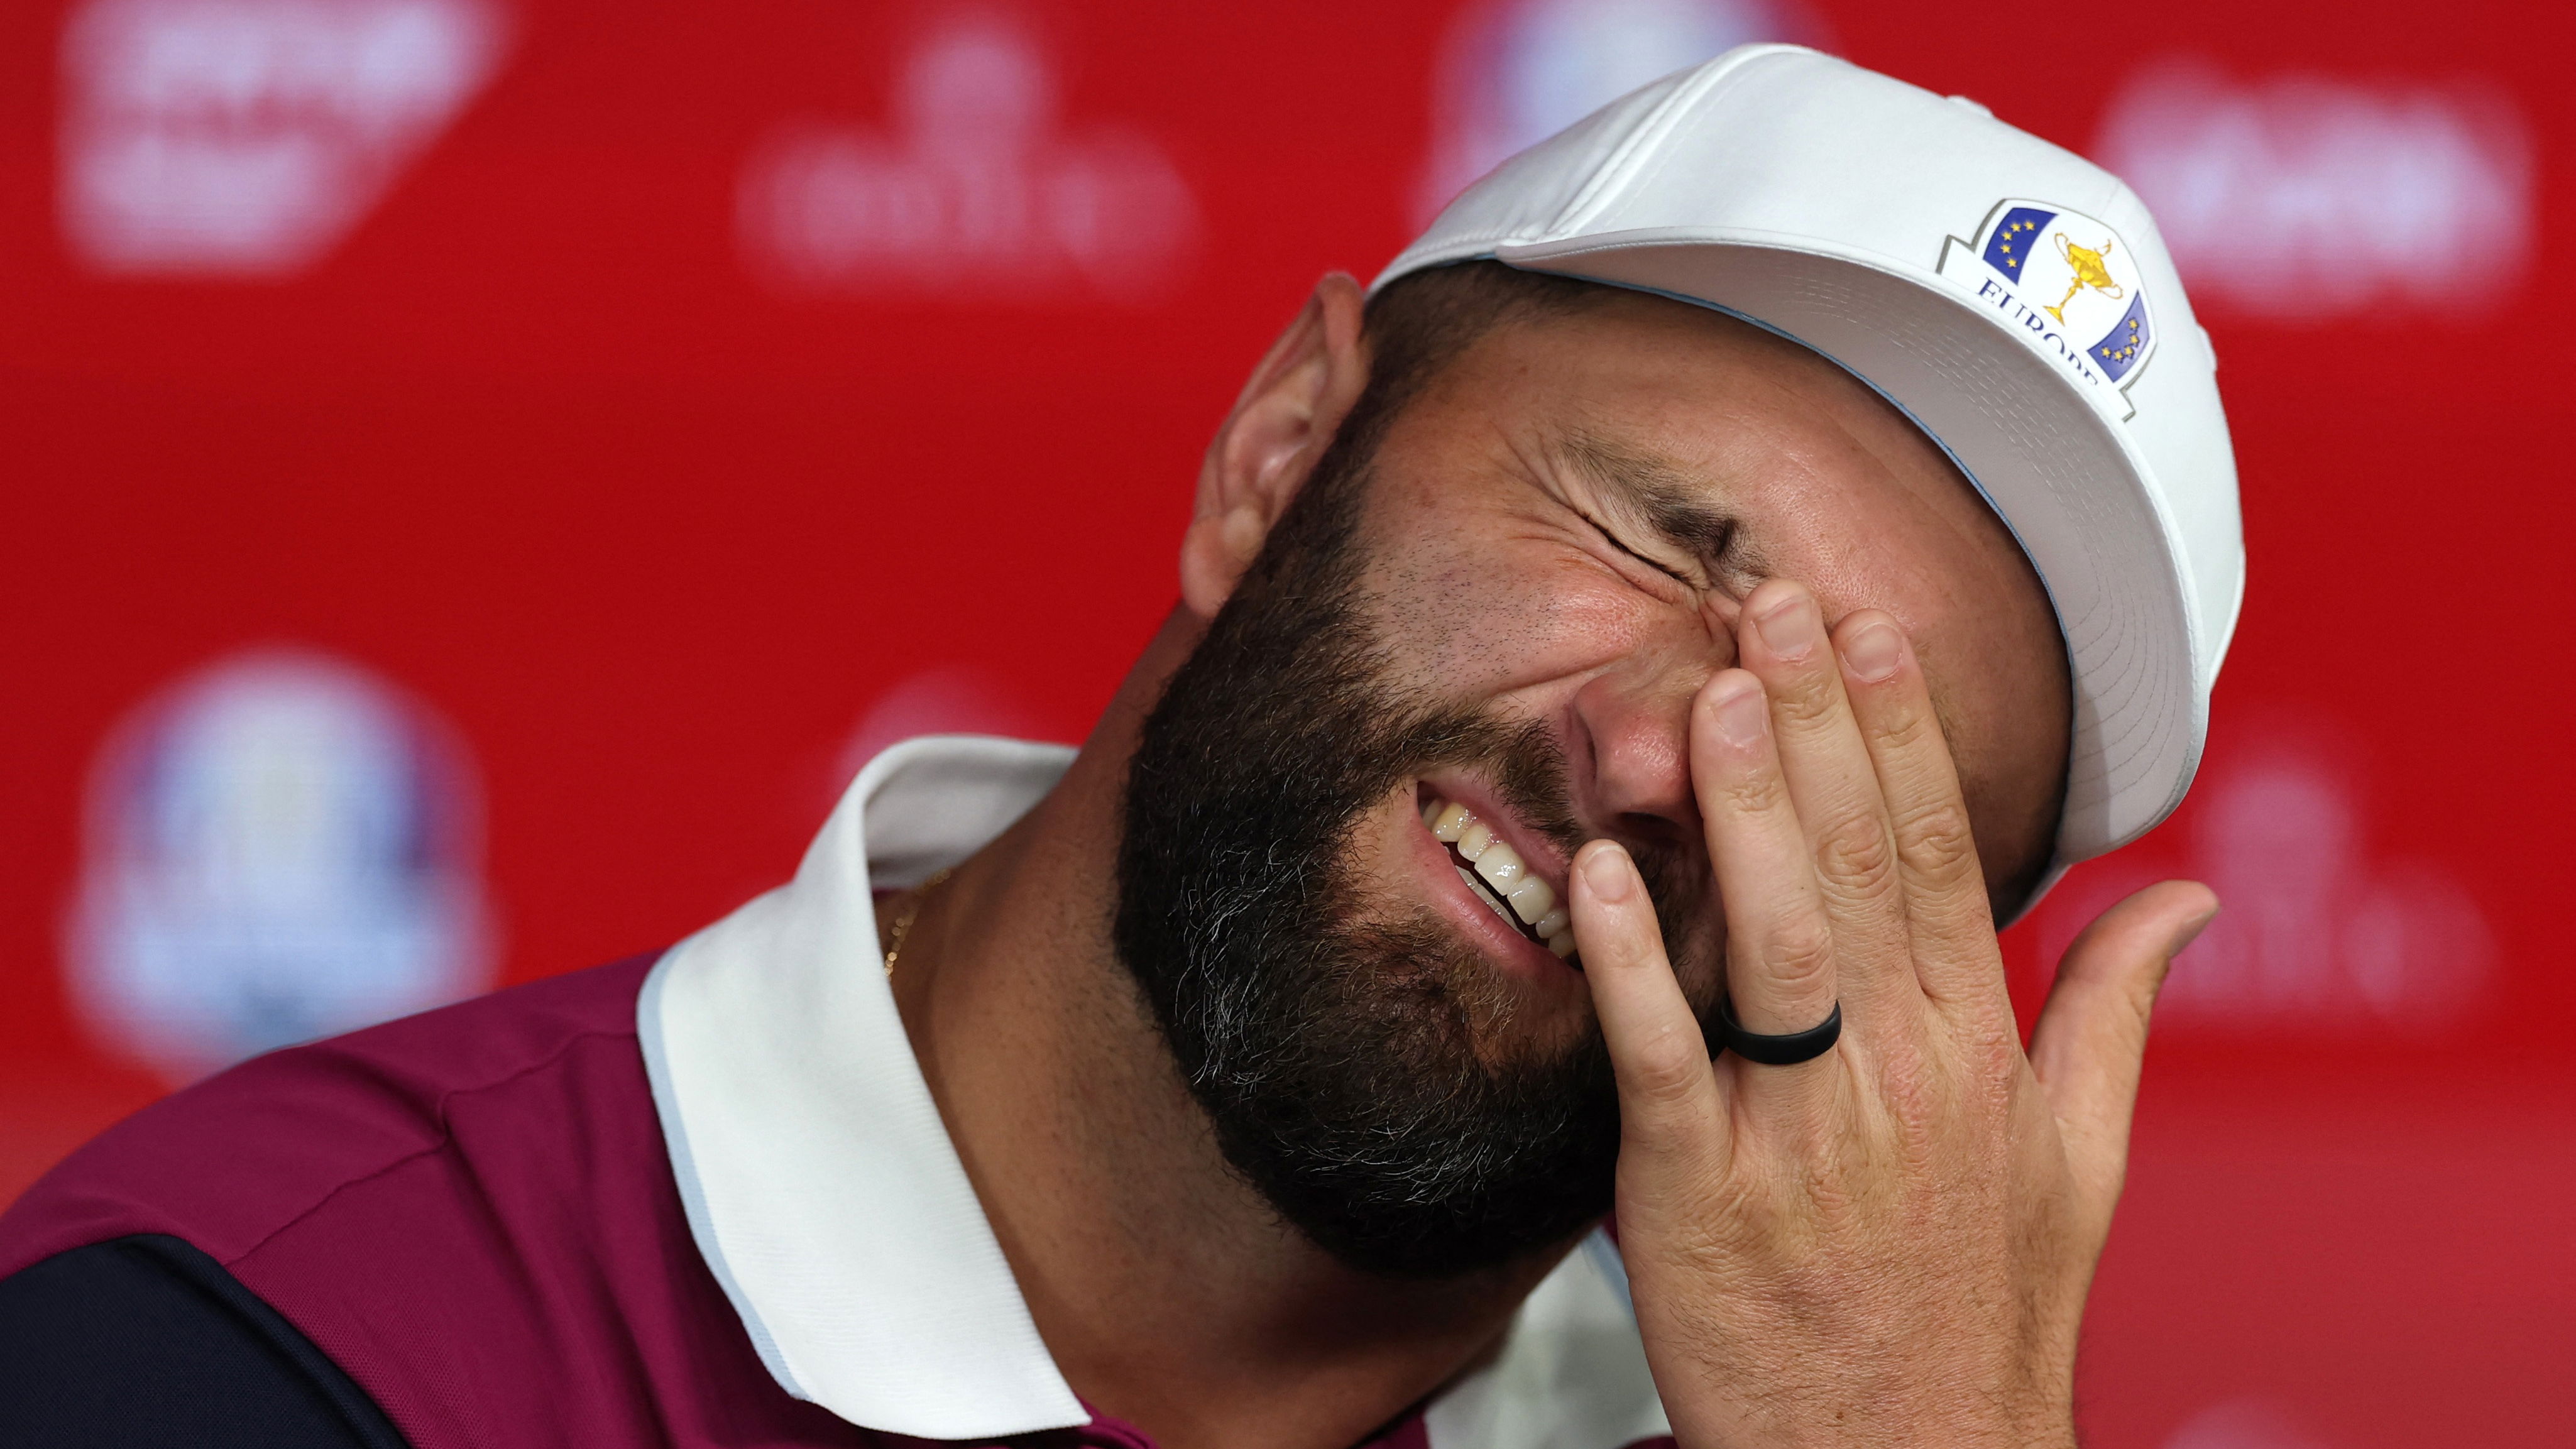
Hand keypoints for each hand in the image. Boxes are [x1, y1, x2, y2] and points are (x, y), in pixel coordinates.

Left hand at [1570, 580, 2217, 1448]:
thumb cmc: (1981, 1317)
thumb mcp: (2081, 1166)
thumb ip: (2116, 1018)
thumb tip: (2182, 900)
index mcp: (1978, 1054)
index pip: (1940, 857)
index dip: (1903, 733)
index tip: (1872, 628)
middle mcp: (1900, 1077)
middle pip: (1861, 867)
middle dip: (1819, 724)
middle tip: (1773, 599)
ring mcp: (1802, 1137)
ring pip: (1777, 943)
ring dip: (1747, 810)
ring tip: (1715, 693)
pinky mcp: (1701, 1197)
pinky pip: (1666, 1063)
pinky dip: (1634, 966)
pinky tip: (1604, 872)